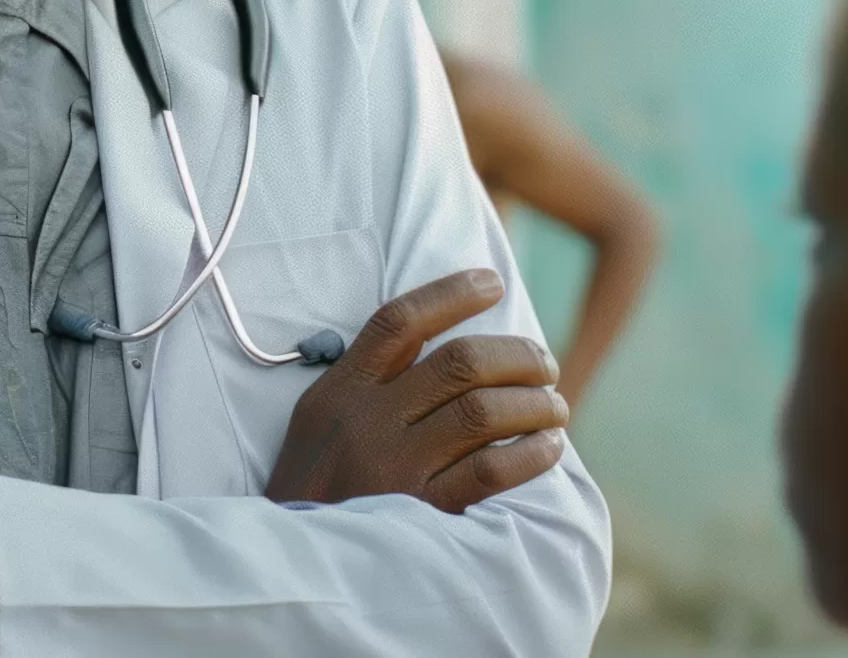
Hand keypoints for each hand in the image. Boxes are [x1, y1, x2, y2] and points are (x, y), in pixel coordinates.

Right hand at [265, 268, 570, 513]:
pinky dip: (529, 454)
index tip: (491, 282)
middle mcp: (366, 422)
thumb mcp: (319, 423)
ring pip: (482, 413)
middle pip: (458, 363)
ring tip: (554, 407)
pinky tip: (547, 448)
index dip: (451, 293)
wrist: (294, 564)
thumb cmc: (315, 488)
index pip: (400, 321)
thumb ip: (366, 383)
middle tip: (544, 364)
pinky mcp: (419, 512)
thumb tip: (440, 345)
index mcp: (340, 391)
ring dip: (533, 404)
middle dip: (517, 355)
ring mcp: (393, 467)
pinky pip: (488, 471)